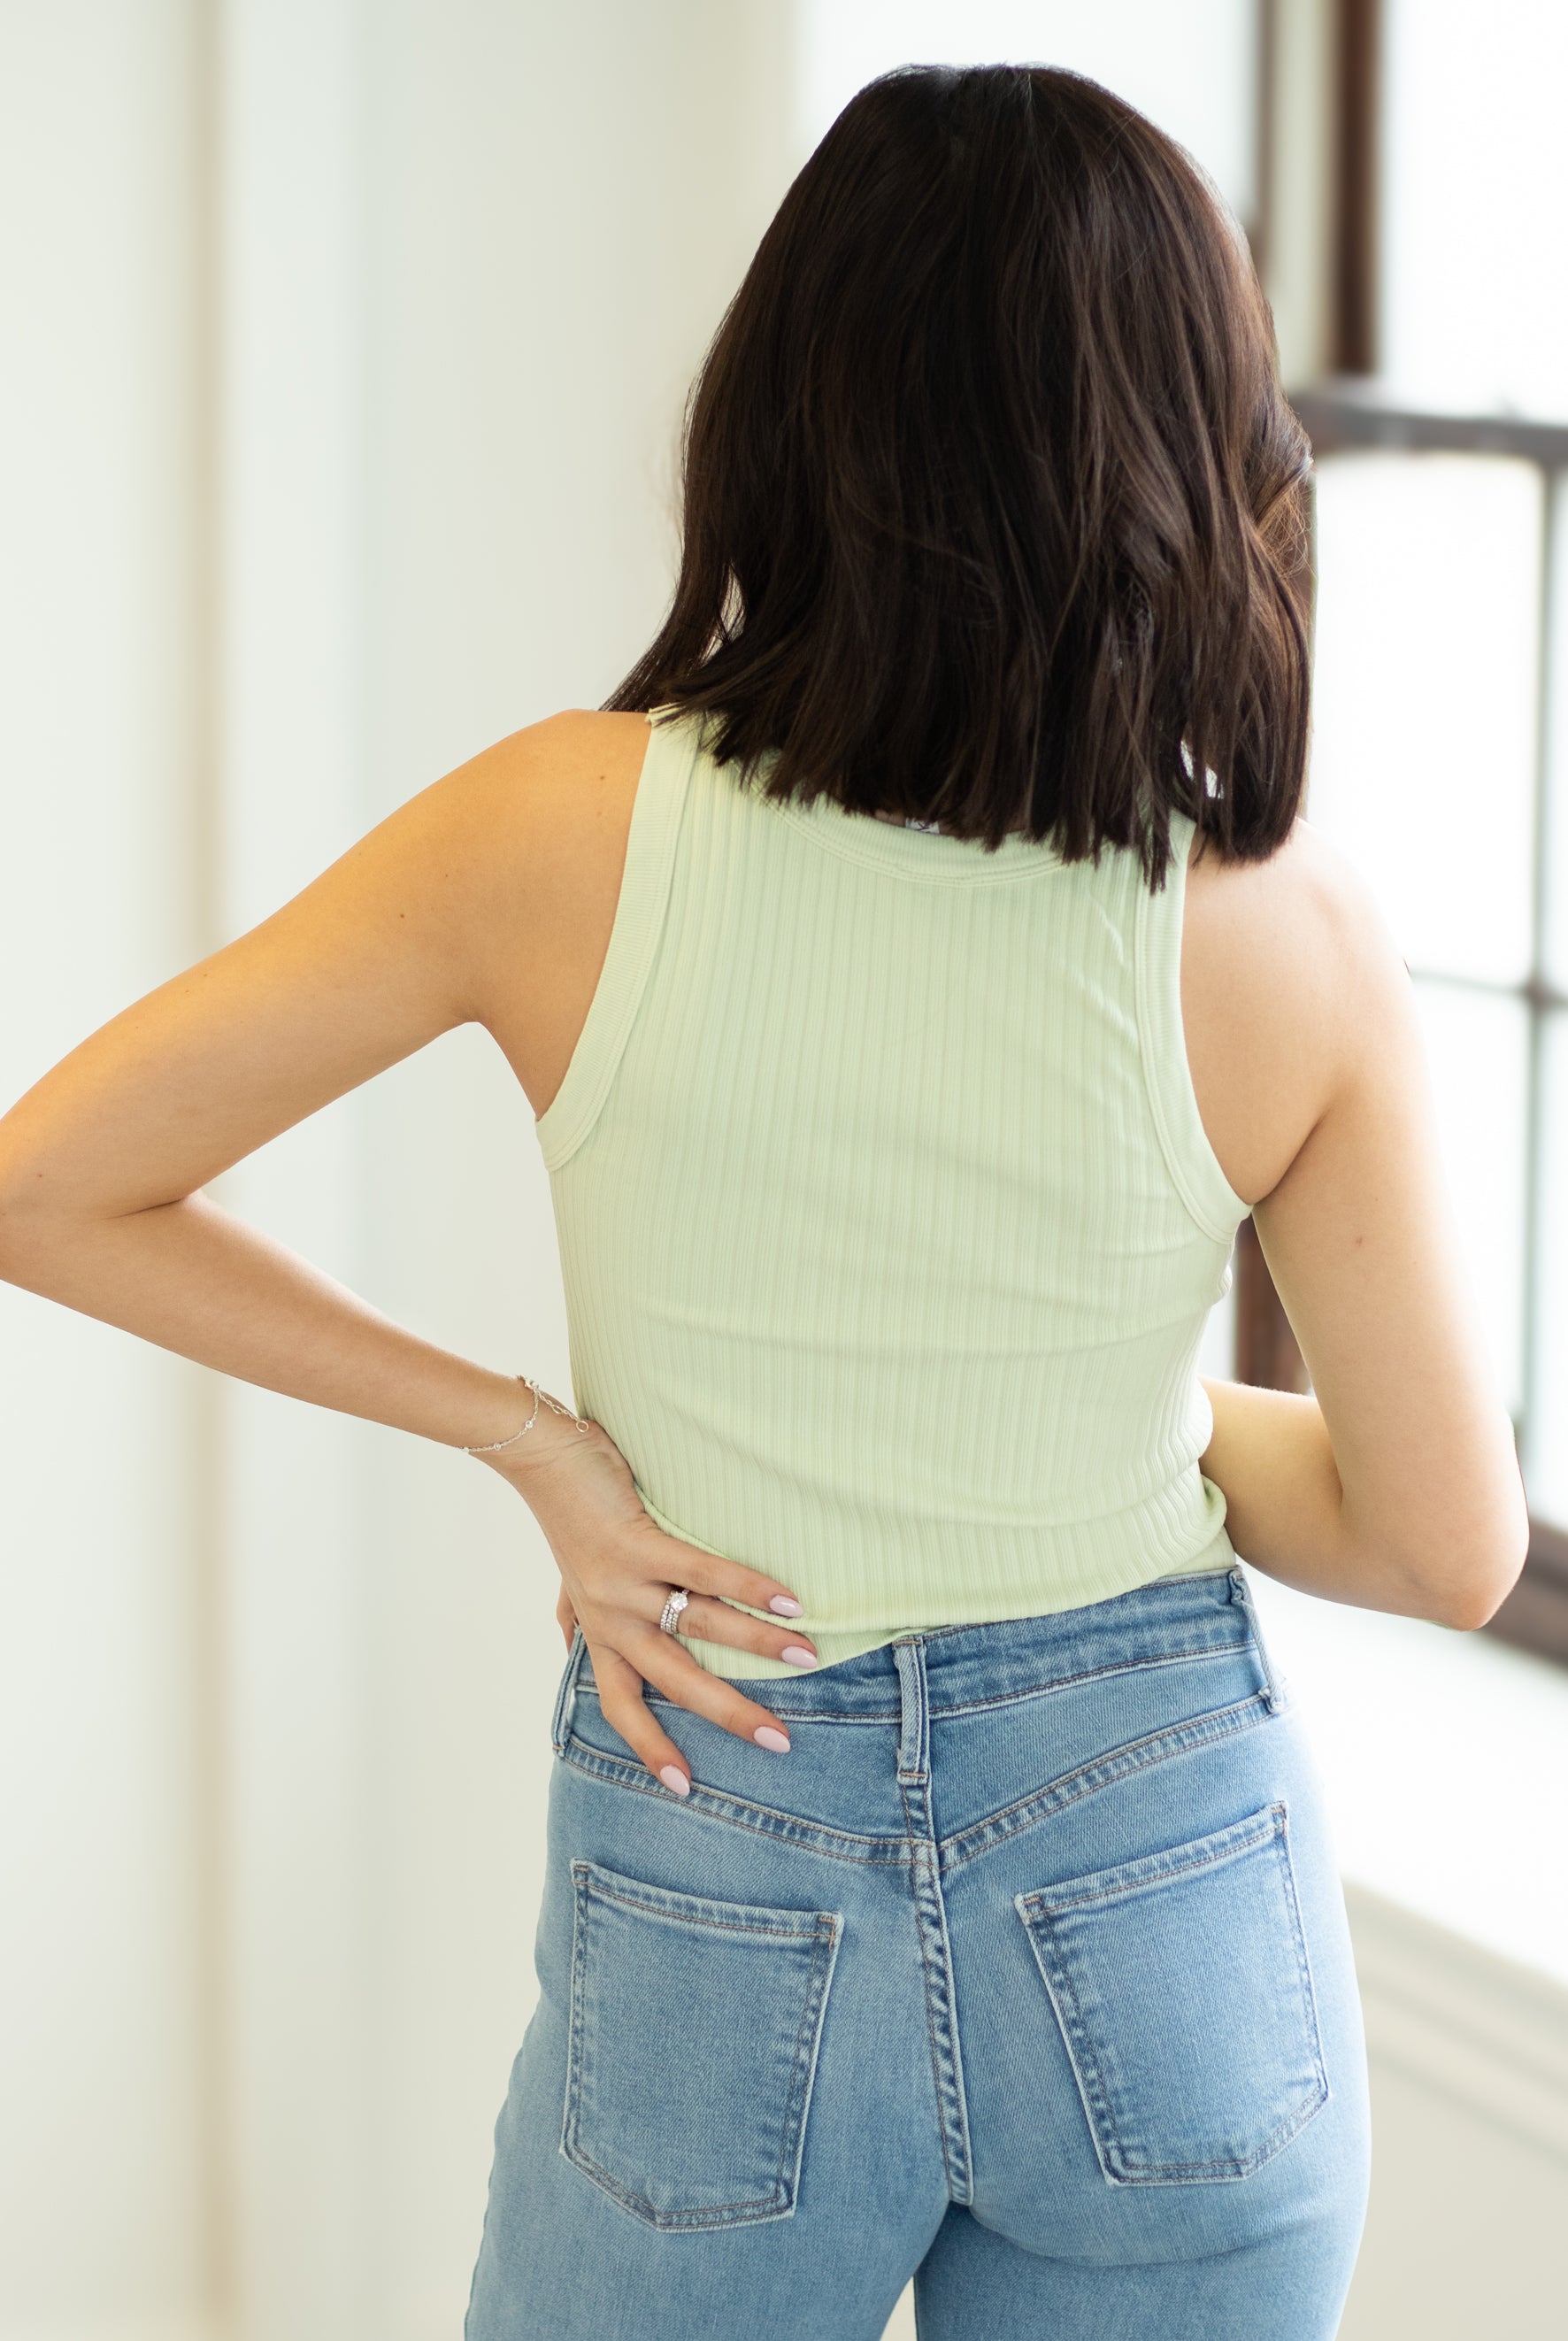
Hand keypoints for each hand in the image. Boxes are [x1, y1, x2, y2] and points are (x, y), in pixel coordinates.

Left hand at [478, 1411, 815, 1793]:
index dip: (651, 1746)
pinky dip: (747, 1585)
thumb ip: (572, 1614)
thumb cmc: (567, 1514)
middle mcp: (610, 1618)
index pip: (622, 1705)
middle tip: (779, 1741)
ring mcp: (621, 1583)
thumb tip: (569, 1645)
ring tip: (808, 1654)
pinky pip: (701, 1571)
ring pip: (700, 1626)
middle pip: (674, 1681)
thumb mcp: (567, 1578)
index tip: (685, 1788)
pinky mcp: (634, 1543)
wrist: (540, 1456)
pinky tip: (788, 1599)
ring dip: (759, 1642)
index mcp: (599, 1632)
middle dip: (729, 1713)